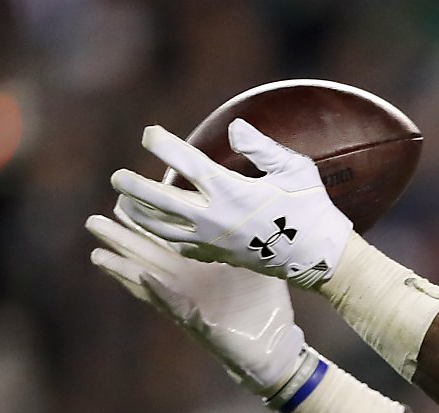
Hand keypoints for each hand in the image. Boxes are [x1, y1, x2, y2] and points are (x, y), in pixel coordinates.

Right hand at [87, 213, 307, 394]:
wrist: (276, 347)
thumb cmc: (267, 306)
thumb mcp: (259, 267)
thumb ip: (251, 242)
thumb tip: (255, 211)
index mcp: (199, 265)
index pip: (166, 239)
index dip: (145, 221)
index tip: (124, 199)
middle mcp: (187, 282)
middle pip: (147, 256)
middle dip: (121, 240)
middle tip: (92, 221)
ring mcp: (189, 302)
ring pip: (149, 281)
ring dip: (124, 268)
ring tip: (97, 254)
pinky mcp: (198, 322)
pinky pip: (174, 304)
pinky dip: (159, 292)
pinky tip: (143, 277)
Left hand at [110, 122, 351, 287]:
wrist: (320, 258)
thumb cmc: (312, 209)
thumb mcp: (295, 170)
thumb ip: (262, 147)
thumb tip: (233, 128)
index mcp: (230, 190)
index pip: (185, 162)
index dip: (162, 144)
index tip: (149, 135)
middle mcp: (215, 216)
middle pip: (160, 200)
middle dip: (133, 187)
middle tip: (117, 178)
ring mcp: (215, 240)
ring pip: (163, 229)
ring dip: (140, 216)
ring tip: (125, 206)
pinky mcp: (221, 256)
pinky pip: (183, 248)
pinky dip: (165, 239)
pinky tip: (158, 231)